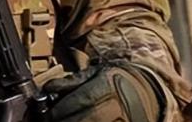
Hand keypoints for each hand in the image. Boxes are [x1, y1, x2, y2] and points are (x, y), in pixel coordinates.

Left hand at [45, 63, 163, 121]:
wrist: (144, 90)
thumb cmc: (112, 80)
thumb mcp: (93, 74)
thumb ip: (70, 82)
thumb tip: (47, 88)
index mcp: (109, 86)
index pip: (84, 98)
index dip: (65, 108)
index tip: (49, 114)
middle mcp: (119, 104)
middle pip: (91, 117)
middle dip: (69, 121)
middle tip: (52, 121)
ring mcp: (125, 119)